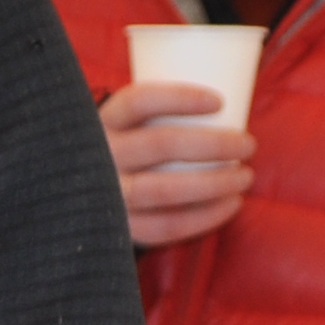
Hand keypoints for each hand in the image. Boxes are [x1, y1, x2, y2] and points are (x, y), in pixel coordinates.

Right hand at [100, 80, 251, 248]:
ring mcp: (107, 196)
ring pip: (167, 189)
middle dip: (215, 143)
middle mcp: (100, 158)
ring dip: (215, 182)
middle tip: (248, 145)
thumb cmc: (119, 152)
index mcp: (101, 122)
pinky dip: (205, 217)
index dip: (180, 98)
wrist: (76, 199)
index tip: (220, 101)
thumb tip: (229, 95)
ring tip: (245, 176)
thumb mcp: (121, 127)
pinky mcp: (119, 228)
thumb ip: (155, 115)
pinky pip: (167, 226)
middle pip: (162, 144)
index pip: (138, 101)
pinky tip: (231, 206)